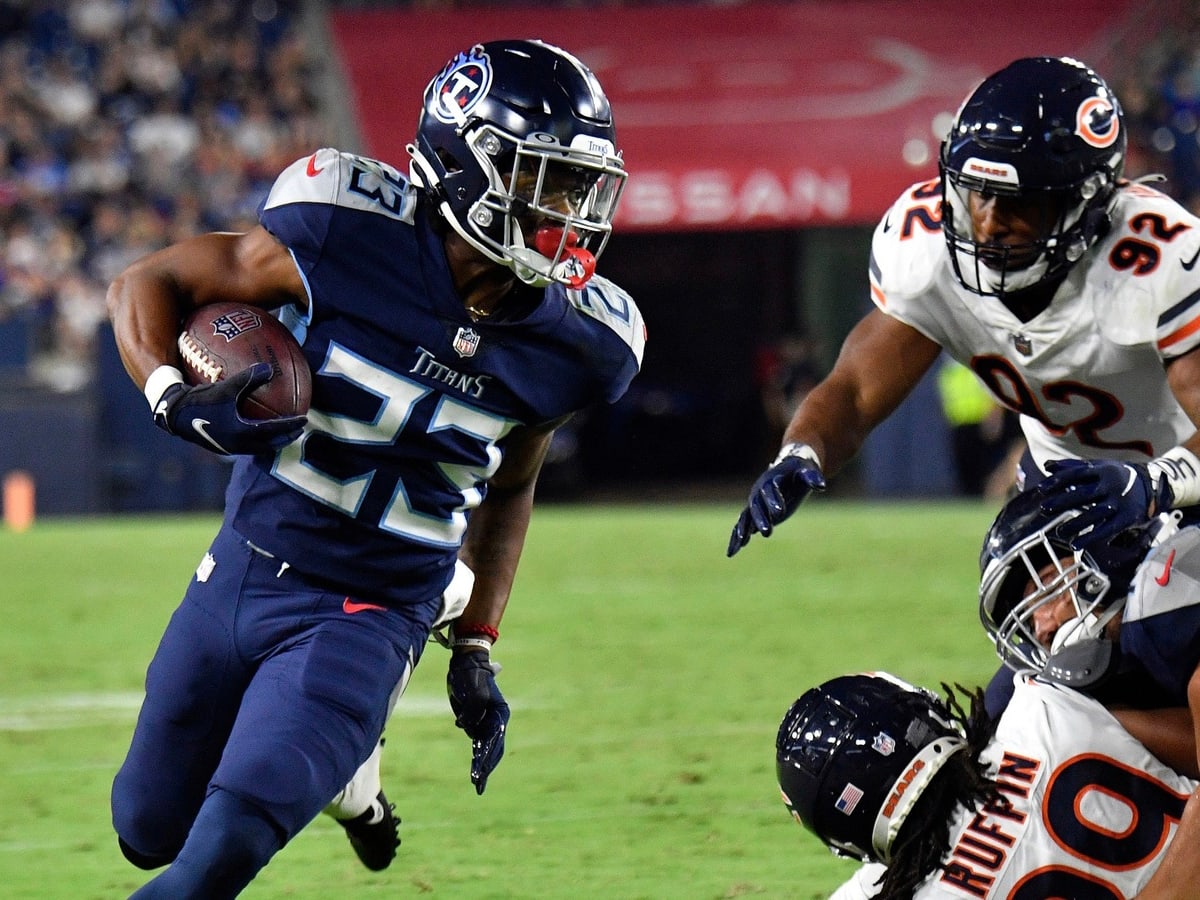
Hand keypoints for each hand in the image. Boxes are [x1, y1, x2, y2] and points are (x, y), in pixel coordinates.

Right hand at [153, 363, 305, 455]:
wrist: (173, 414)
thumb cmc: (200, 399)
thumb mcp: (226, 387)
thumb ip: (249, 378)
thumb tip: (270, 368)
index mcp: (242, 431)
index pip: (275, 430)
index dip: (291, 425)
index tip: (305, 419)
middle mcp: (238, 444)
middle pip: (270, 445)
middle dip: (286, 438)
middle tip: (299, 431)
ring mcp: (229, 448)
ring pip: (258, 448)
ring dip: (273, 441)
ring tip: (282, 434)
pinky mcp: (221, 447)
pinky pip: (246, 445)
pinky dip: (257, 439)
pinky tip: (256, 429)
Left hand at [447, 650, 508, 794]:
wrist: (466, 663)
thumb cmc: (472, 676)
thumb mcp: (474, 693)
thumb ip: (473, 713)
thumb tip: (465, 726)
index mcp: (499, 713)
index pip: (494, 740)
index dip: (488, 757)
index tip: (481, 771)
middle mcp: (495, 720)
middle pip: (493, 748)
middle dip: (487, 766)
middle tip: (478, 784)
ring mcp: (485, 721)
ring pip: (485, 748)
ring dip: (482, 764)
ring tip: (477, 783)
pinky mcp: (475, 720)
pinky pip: (477, 742)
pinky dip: (477, 756)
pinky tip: (476, 771)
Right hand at [727, 446, 825, 555]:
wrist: (788, 469)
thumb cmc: (800, 470)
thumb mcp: (807, 471)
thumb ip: (812, 477)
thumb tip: (822, 485)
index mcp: (772, 480)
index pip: (771, 490)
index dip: (774, 500)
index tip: (780, 512)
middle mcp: (759, 491)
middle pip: (757, 506)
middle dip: (761, 519)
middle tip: (767, 533)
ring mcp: (755, 502)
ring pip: (747, 517)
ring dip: (744, 529)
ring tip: (742, 543)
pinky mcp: (755, 513)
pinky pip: (742, 525)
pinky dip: (737, 537)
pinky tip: (733, 552)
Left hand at [1036, 458, 1171, 546]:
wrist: (1152, 484)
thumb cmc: (1116, 476)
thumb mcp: (1098, 467)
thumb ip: (1073, 467)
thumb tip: (1047, 466)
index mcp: (1102, 470)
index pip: (1077, 473)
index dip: (1058, 481)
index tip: (1041, 489)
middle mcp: (1111, 485)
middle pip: (1084, 494)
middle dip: (1062, 502)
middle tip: (1044, 509)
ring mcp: (1120, 502)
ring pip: (1095, 514)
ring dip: (1075, 524)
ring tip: (1058, 532)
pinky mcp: (1128, 518)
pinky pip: (1108, 529)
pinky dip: (1092, 538)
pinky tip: (1076, 544)